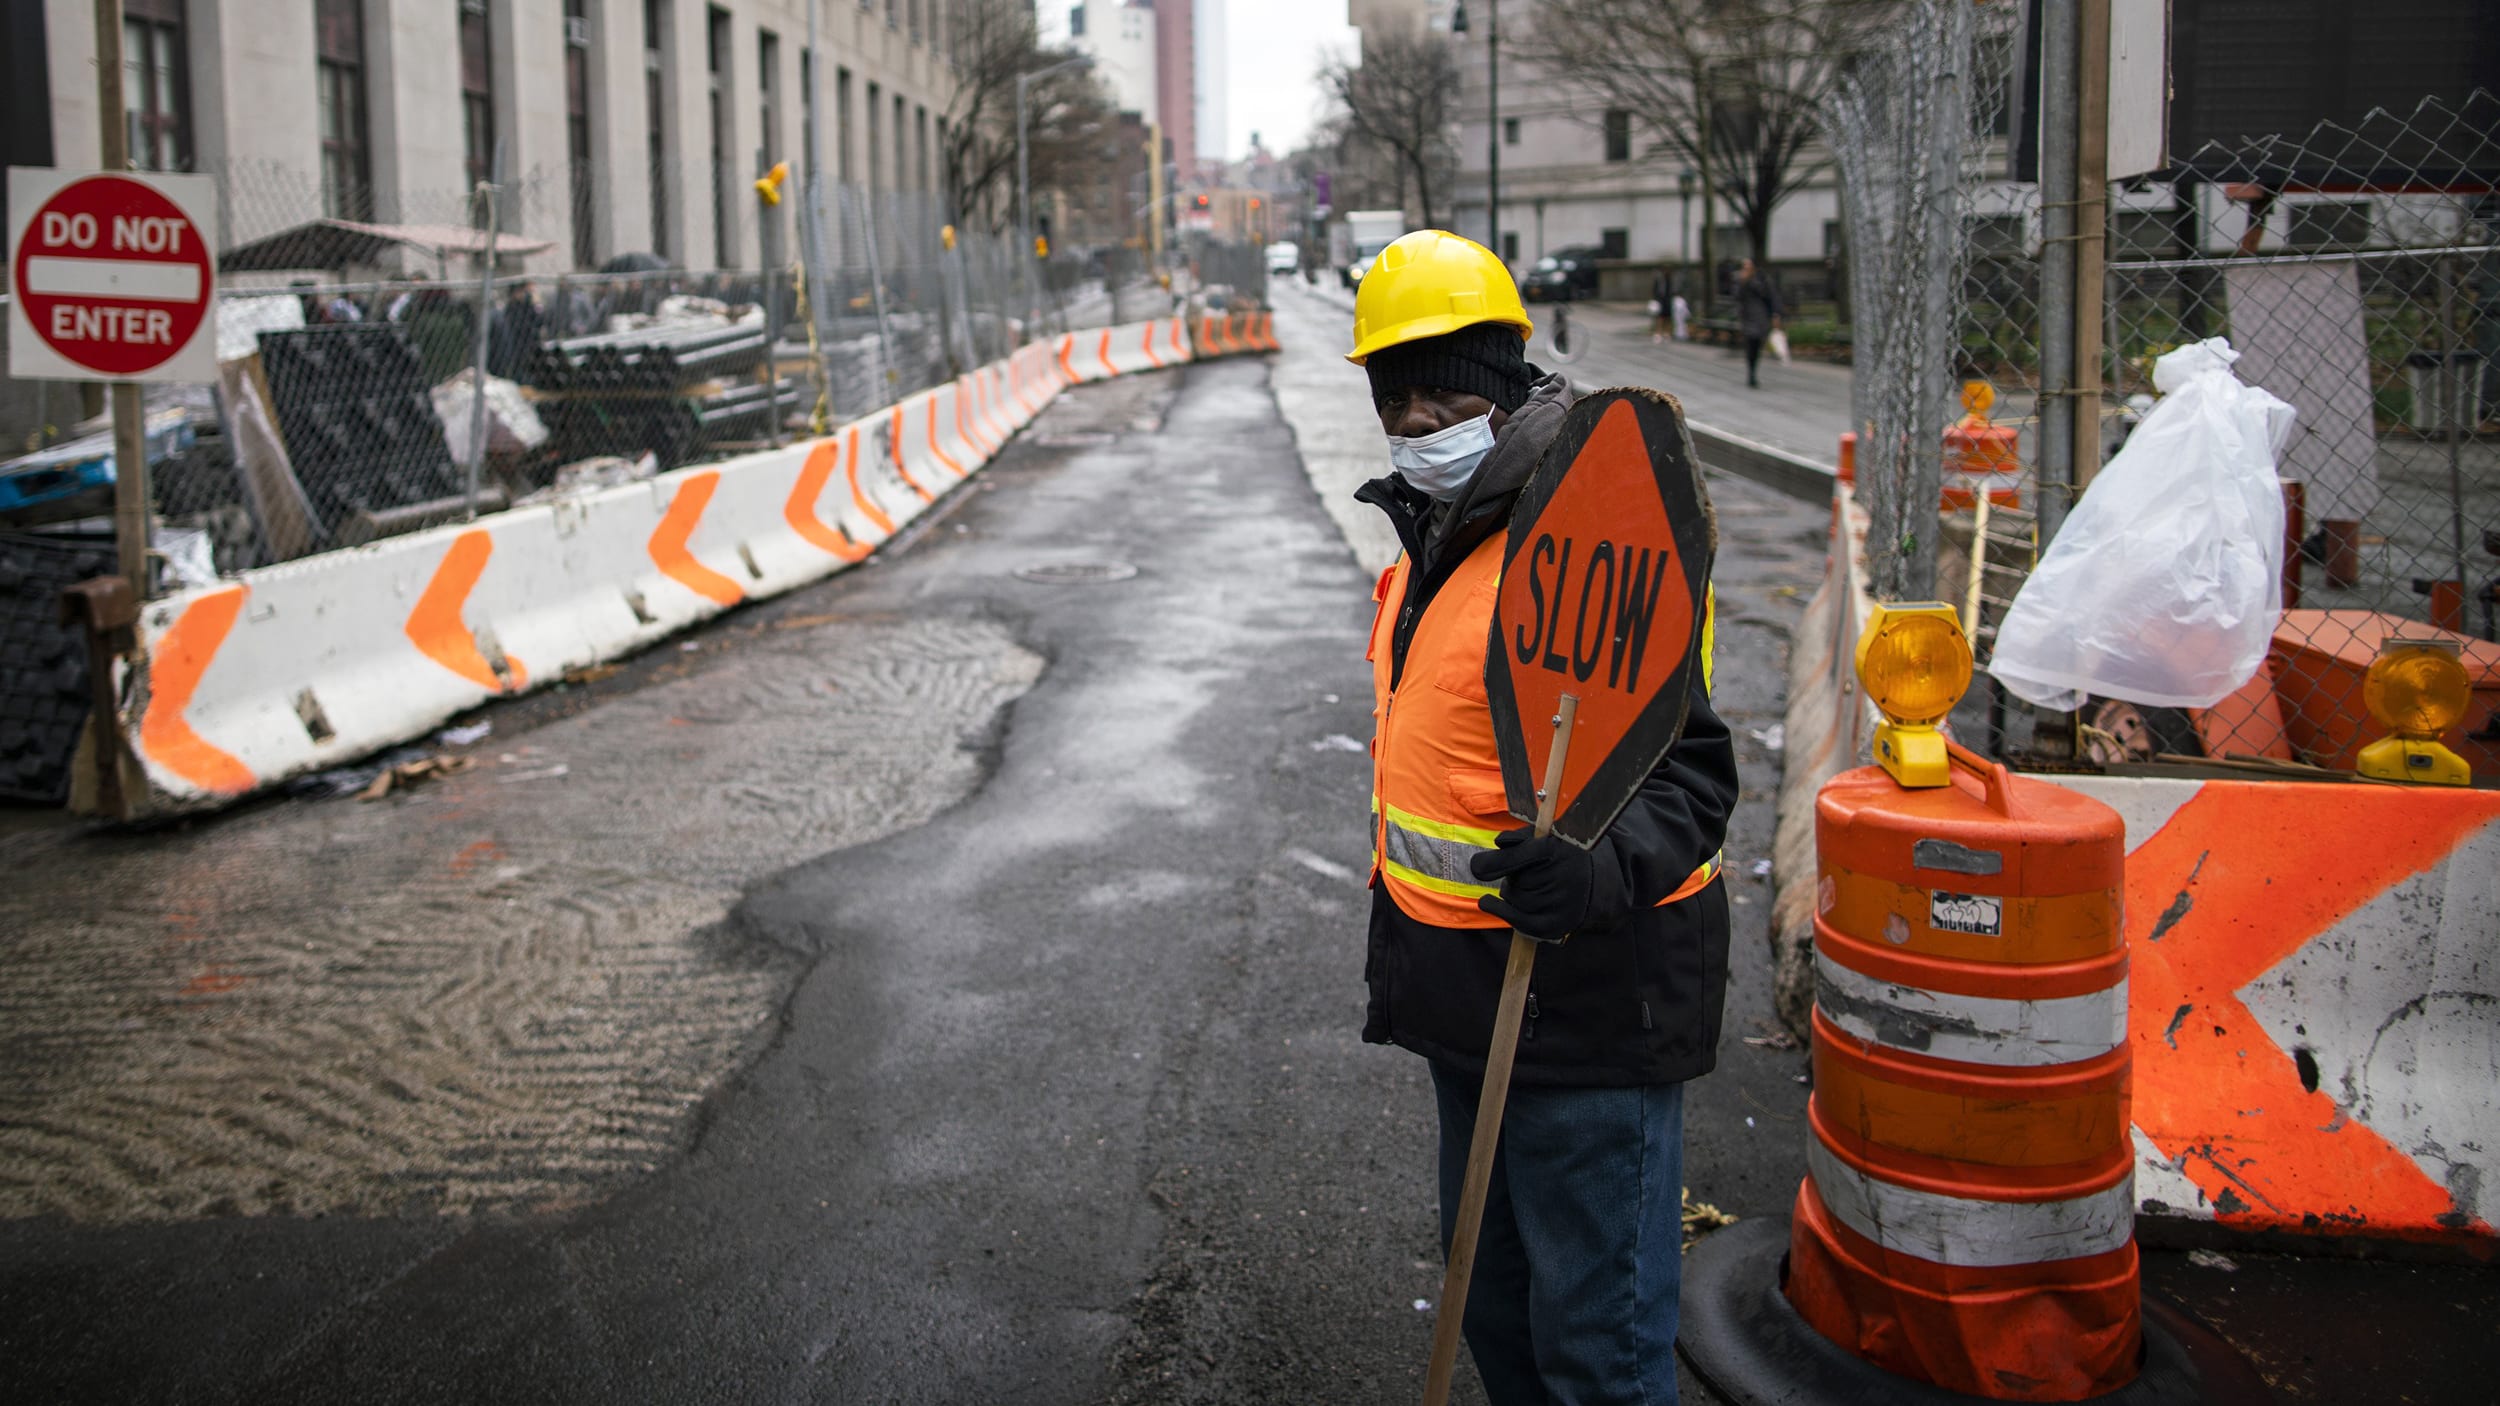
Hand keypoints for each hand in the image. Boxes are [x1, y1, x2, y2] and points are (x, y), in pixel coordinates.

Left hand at [1470, 828, 1598, 941]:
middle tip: (1529, 873)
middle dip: (1511, 875)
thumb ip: (1519, 838)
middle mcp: (1557, 877)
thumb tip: (1499, 842)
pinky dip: (1498, 909)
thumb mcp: (1545, 838)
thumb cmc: (1560, 857)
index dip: (1490, 864)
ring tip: (1530, 886)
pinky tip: (1488, 902)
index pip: (1514, 858)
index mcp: (1554, 849)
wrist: (1593, 887)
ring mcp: (1555, 903)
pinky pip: (1512, 917)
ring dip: (1511, 891)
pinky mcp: (1550, 926)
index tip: (1477, 867)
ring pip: (1510, 896)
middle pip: (1510, 879)